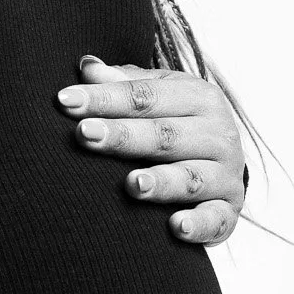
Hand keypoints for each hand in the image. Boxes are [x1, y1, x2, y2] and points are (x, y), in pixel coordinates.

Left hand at [57, 54, 246, 244]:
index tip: (64, 101)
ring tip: (131, 184)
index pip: (145, 97)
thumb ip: (122, 83)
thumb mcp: (156, 95)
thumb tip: (86, 66)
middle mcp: (218, 134)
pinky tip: (175, 227)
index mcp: (199, 98)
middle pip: (164, 135)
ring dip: (161, 182)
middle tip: (85, 135)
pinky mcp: (228, 211)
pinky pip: (215, 220)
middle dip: (123, 135)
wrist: (222, 159)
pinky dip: (198, 225)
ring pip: (190, 178)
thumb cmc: (175, 120)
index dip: (104, 98)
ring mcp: (226, 175)